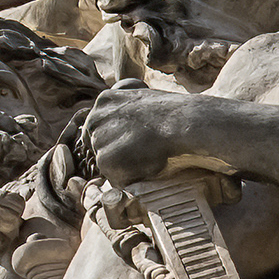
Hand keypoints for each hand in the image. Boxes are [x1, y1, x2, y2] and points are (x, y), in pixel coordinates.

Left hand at [77, 85, 227, 182]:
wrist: (182, 123)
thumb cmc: (173, 114)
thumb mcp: (143, 101)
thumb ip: (127, 113)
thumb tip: (126, 129)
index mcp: (104, 100)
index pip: (97, 128)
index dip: (115, 139)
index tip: (131, 144)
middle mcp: (95, 118)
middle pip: (98, 146)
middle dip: (117, 153)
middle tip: (142, 151)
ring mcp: (98, 139)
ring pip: (106, 163)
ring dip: (125, 166)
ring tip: (148, 155)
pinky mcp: (106, 160)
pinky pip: (114, 177)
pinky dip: (130, 177)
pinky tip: (147, 163)